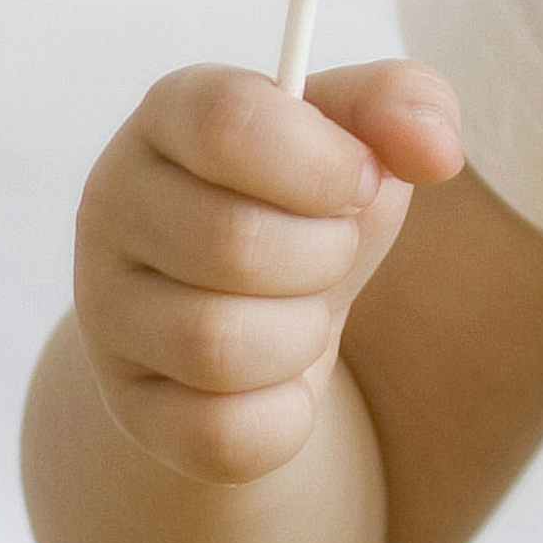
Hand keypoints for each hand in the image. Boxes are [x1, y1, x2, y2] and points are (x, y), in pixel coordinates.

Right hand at [70, 58, 466, 483]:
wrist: (262, 312)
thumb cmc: (306, 207)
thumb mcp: (359, 141)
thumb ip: (405, 107)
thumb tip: (435, 149)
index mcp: (171, 117)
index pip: (227, 122)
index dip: (322, 164)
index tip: (360, 182)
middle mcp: (115, 205)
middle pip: (234, 244)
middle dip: (324, 258)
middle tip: (330, 252)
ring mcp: (107, 312)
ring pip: (217, 347)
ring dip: (301, 336)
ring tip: (302, 313)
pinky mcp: (130, 408)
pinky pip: (220, 435)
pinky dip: (283, 416)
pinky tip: (282, 382)